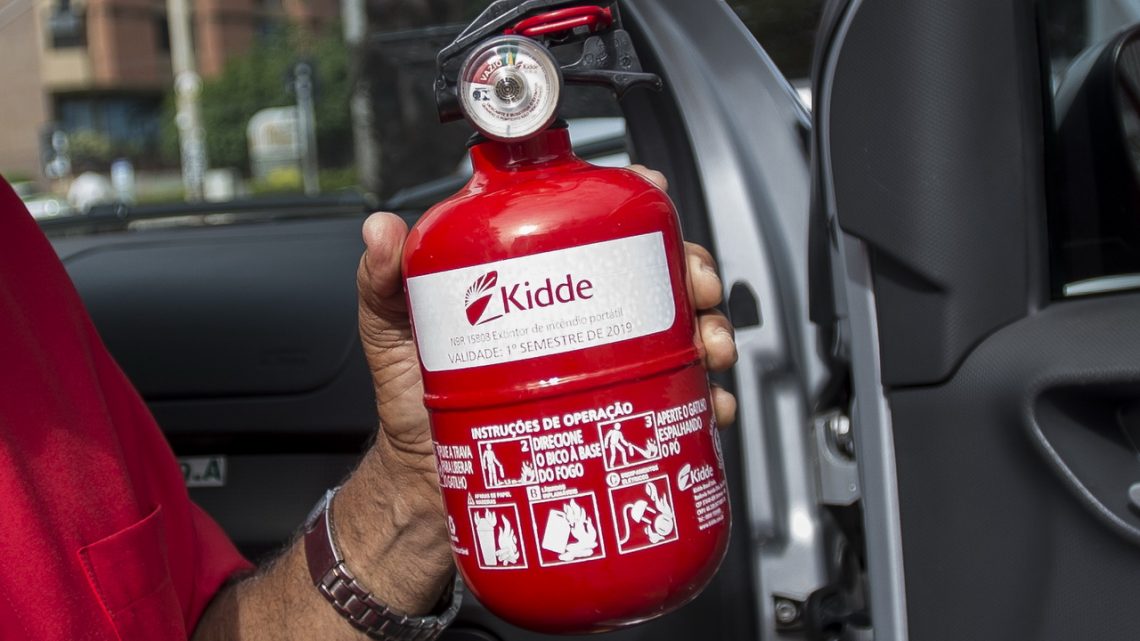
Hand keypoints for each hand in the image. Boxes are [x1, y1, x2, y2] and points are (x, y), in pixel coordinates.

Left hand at [356, 168, 738, 481]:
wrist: (428, 486)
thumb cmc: (413, 401)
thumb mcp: (393, 333)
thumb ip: (383, 281)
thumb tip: (381, 231)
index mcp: (534, 280)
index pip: (590, 221)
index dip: (632, 198)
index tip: (651, 192)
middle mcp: (577, 315)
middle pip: (650, 273)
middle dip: (689, 269)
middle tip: (693, 287)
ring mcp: (602, 364)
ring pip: (676, 331)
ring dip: (708, 330)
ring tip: (707, 348)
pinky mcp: (615, 414)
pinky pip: (673, 400)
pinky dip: (703, 400)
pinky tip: (710, 406)